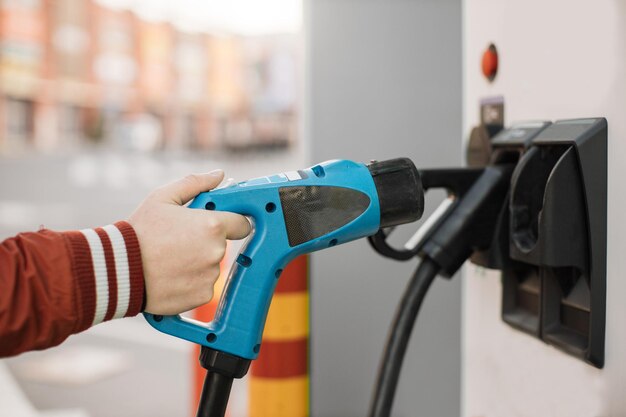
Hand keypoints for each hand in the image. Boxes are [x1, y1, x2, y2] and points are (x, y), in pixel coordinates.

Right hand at [128, 170, 250, 314]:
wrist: (118, 270)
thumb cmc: (139, 232)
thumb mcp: (163, 197)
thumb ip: (195, 183)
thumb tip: (218, 175)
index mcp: (212, 225)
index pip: (242, 223)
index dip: (231, 222)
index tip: (219, 223)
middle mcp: (216, 252)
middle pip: (222, 245)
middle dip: (206, 241)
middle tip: (179, 241)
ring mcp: (210, 276)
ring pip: (211, 267)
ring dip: (197, 263)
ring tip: (170, 259)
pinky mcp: (202, 296)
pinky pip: (203, 286)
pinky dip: (190, 282)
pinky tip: (170, 275)